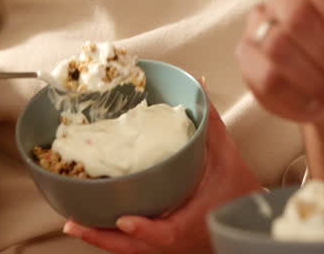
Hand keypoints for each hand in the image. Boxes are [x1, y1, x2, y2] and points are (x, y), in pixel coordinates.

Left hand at [63, 99, 260, 252]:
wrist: (250, 221)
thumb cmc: (239, 191)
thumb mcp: (226, 154)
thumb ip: (209, 122)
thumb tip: (198, 87)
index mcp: (193, 222)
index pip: (166, 233)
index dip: (144, 229)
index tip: (124, 219)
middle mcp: (177, 240)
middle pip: (134, 248)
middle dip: (102, 237)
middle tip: (74, 222)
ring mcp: (169, 246)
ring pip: (129, 250)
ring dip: (101, 238)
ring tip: (74, 223)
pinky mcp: (164, 245)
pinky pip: (132, 246)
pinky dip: (112, 237)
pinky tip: (93, 225)